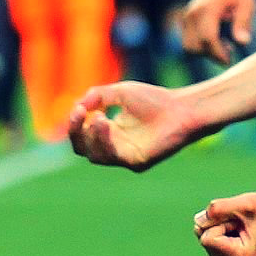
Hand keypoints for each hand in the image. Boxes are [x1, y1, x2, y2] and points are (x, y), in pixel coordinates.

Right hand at [68, 81, 197, 171]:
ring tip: (98, 117)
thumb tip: (77, 107)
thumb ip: (97, 97)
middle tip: (80, 113)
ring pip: (94, 155)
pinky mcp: (136, 162)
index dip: (74, 124)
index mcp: (109, 131)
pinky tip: (105, 123)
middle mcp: (114, 146)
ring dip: (91, 135)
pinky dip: (104, 140)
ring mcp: (124, 156)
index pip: (82, 134)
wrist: (180, 108)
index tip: (77, 108)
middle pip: (83, 148)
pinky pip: (112, 157)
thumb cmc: (154, 100)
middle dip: (76, 132)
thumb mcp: (119, 92)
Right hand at [179, 0, 255, 63]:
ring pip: (189, 46)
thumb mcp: (247, 6)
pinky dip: (200, 46)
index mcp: (207, 9)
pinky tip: (216, 38)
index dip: (218, 53)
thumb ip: (243, 24)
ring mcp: (187, 15)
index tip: (230, 59)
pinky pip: (188, 41)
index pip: (208, 38)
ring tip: (224, 44)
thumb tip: (242, 42)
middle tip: (230, 50)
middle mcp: (193, 12)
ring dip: (204, 52)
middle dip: (211, 54)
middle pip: (195, 46)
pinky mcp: (186, 19)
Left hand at [194, 191, 255, 255]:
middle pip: (205, 241)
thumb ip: (218, 209)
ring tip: (240, 228)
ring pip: (206, 242)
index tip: (238, 222)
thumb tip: (198, 220)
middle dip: (218, 226)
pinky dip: (219, 234)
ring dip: (219, 229)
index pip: (207, 239)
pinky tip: (236, 233)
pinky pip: (210, 244)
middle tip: (240, 224)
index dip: (219, 223)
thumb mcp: (242, 203)